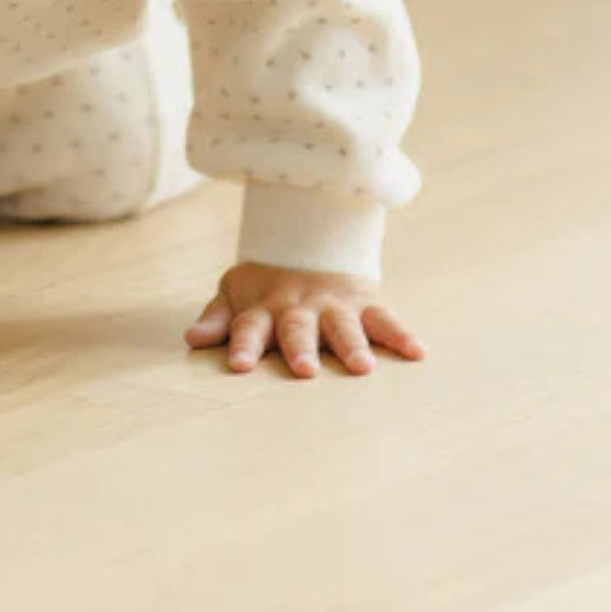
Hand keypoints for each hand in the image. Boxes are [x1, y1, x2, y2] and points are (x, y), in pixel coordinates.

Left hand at [184, 261, 427, 377]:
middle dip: (300, 349)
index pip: (249, 327)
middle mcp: (300, 308)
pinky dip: (401, 334)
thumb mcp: (235, 294)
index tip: (239, 365)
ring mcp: (334, 305)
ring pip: (343, 326)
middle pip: (298, 329)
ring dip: (352, 345)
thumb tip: (192, 340)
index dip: (243, 345)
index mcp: (265, 309)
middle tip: (303, 370)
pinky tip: (417, 352)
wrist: (307, 241)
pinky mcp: (365, 302)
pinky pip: (385, 319)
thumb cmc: (266, 286)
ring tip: (362, 368)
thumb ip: (217, 319)